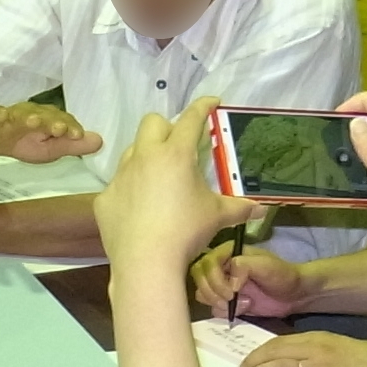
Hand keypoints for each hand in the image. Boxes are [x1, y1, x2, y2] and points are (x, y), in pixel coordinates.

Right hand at [0, 101, 102, 163]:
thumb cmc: (24, 141)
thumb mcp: (50, 149)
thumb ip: (72, 145)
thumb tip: (100, 142)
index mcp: (49, 121)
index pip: (63, 122)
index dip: (70, 128)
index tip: (78, 136)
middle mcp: (34, 113)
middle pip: (45, 116)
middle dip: (53, 122)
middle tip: (60, 129)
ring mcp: (13, 115)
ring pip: (22, 115)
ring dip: (29, 117)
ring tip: (34, 121)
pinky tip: (0, 114)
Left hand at [94, 103, 235, 281]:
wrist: (145, 264)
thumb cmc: (186, 233)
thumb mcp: (216, 217)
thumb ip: (238, 208)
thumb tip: (261, 211)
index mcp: (175, 154)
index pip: (191, 119)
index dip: (203, 106)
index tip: (211, 102)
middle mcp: (145, 157)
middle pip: (152, 123)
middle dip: (167, 127)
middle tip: (180, 145)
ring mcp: (121, 177)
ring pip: (131, 151)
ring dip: (146, 156)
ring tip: (159, 178)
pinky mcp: (105, 198)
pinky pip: (118, 185)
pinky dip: (131, 190)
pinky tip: (140, 209)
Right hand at [189, 222, 302, 316]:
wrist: (294, 295)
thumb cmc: (282, 274)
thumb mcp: (266, 265)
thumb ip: (244, 266)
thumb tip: (229, 283)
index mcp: (227, 253)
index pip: (205, 264)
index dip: (214, 280)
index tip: (231, 291)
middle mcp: (220, 267)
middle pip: (199, 280)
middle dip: (213, 293)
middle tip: (231, 300)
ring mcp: (221, 285)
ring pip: (202, 295)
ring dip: (220, 303)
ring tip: (243, 303)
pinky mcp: (225, 302)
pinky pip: (213, 309)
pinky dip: (226, 312)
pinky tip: (245, 308)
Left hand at [237, 331, 366, 366]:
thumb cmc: (363, 358)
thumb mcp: (334, 345)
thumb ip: (310, 351)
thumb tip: (286, 363)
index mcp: (316, 338)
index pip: (278, 342)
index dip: (258, 352)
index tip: (247, 361)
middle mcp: (314, 349)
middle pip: (274, 353)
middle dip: (253, 363)